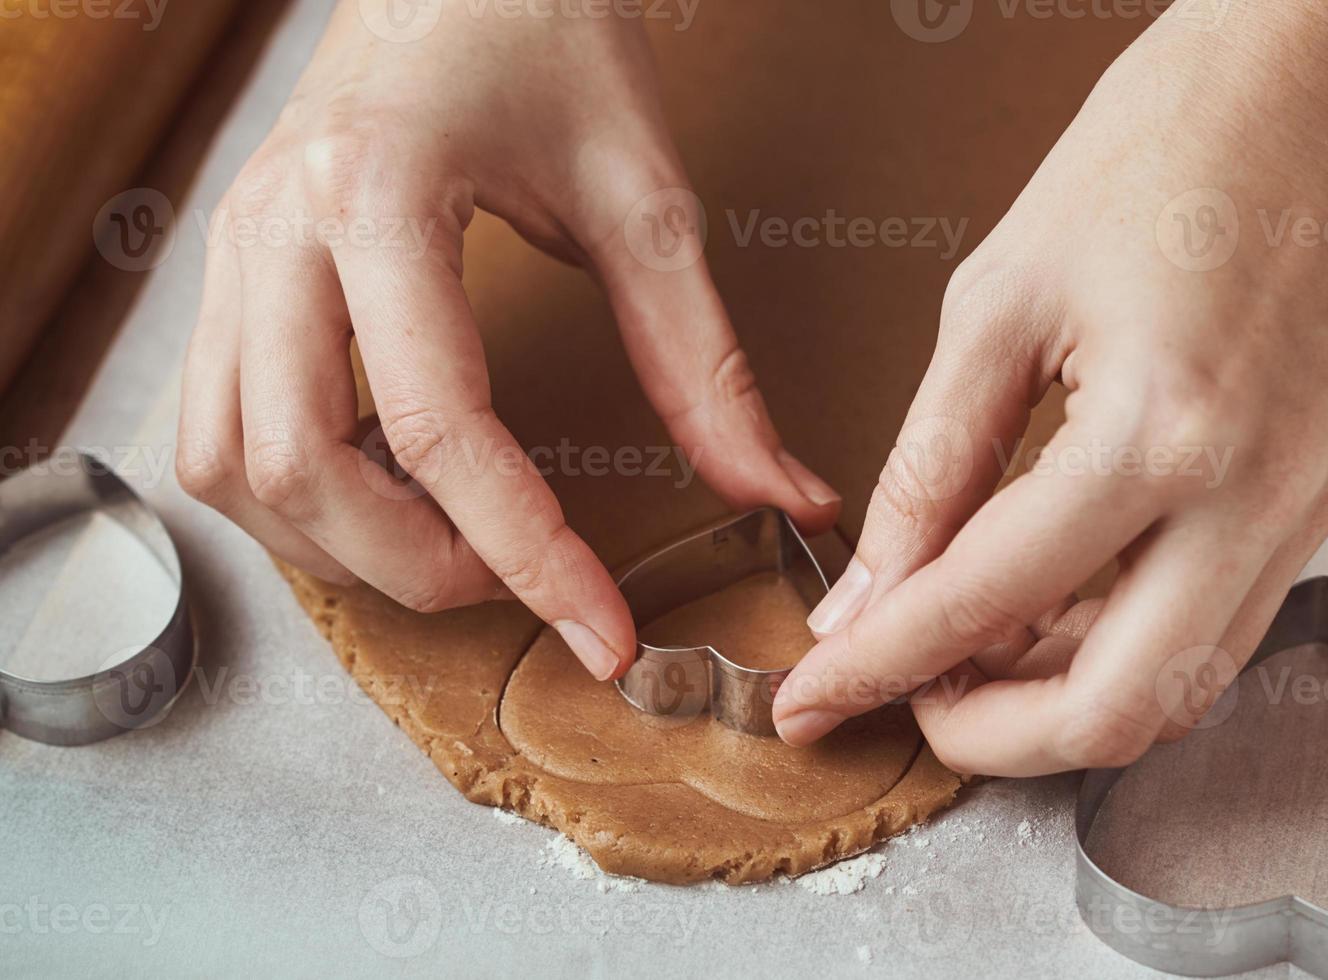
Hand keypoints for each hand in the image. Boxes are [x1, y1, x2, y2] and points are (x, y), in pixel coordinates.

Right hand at [176, 2, 838, 679]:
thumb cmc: (548, 36)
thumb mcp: (642, 196)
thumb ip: (703, 360)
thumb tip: (777, 491)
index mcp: (377, 197)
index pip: (439, 427)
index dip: (529, 556)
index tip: (602, 631)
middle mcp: (275, 230)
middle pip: (297, 467)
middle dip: (413, 565)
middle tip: (515, 581)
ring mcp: (231, 250)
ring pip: (227, 464)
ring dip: (334, 542)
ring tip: (445, 544)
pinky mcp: (228, 268)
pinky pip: (210, 425)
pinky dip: (286, 493)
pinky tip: (373, 489)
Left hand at [773, 0, 1327, 773]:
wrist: (1325, 72)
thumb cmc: (1168, 141)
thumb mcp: (1002, 297)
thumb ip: (931, 461)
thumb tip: (873, 584)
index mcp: (1158, 428)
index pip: (983, 600)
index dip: (878, 667)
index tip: (814, 696)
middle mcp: (1252, 493)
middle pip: (1113, 710)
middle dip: (986, 736)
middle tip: (903, 700)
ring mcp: (1300, 504)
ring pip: (1179, 688)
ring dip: (1058, 701)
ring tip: (964, 653)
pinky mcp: (1315, 494)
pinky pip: (1215, 626)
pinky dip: (1120, 647)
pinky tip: (1048, 611)